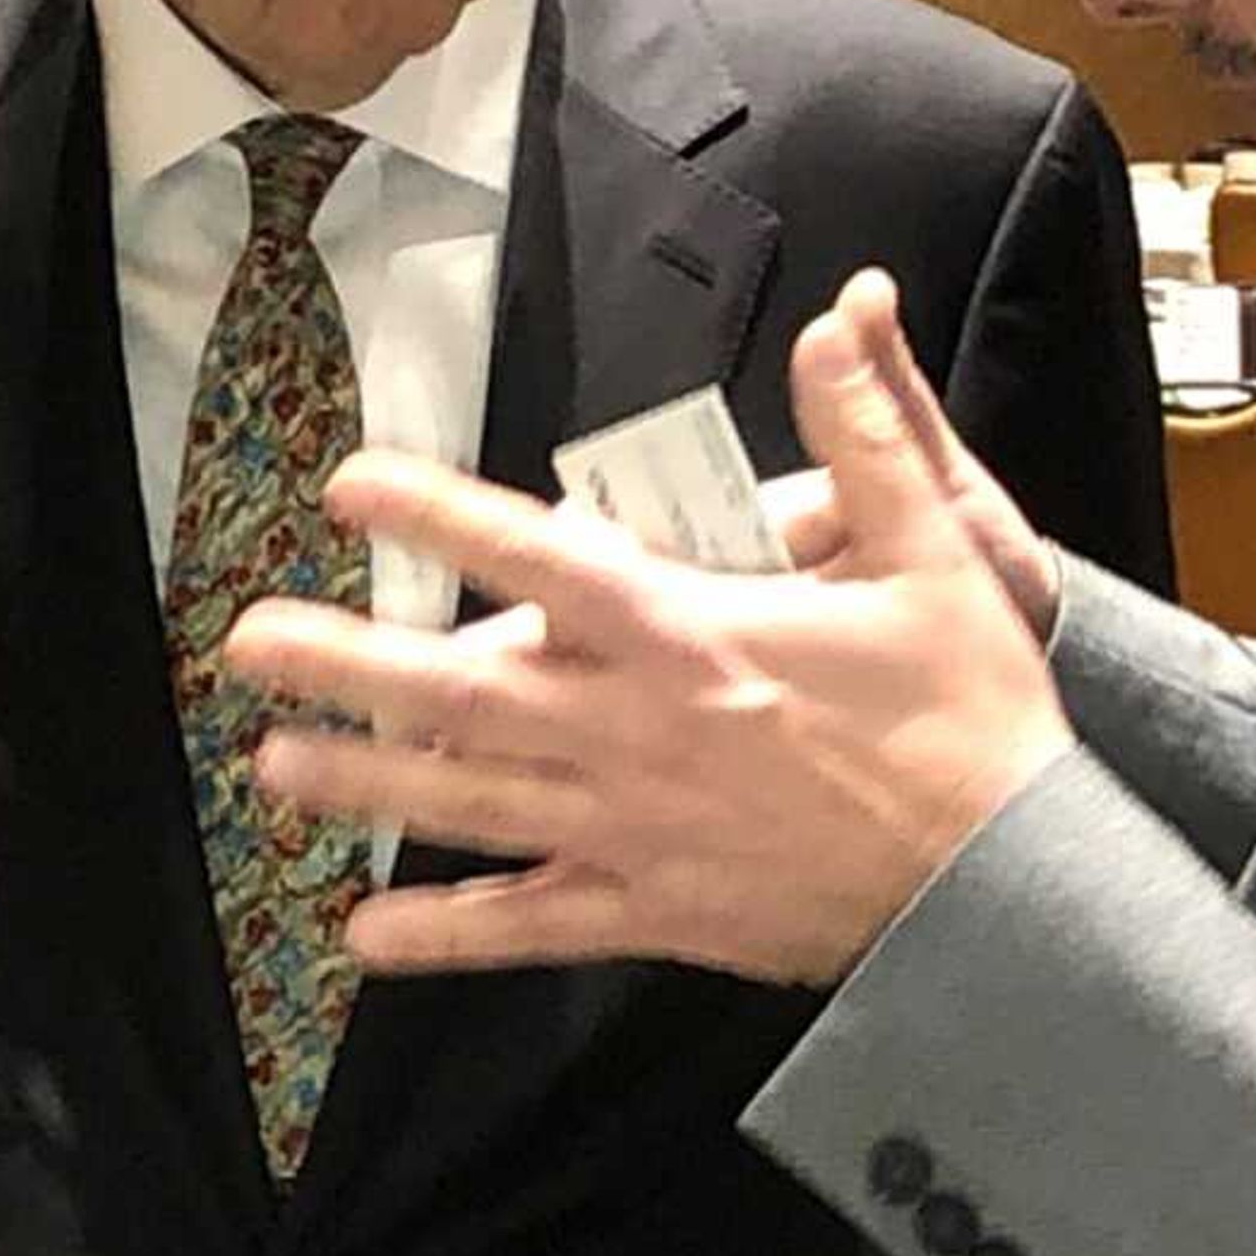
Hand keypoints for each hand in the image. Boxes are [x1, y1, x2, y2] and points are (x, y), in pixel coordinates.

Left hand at [225, 269, 1074, 985]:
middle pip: (463, 692)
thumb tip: (841, 315)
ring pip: (470, 804)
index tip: (353, 485)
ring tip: (269, 766)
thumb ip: (871, 435)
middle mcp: (638, 732)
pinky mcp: (655, 914)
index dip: (439, 516)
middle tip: (245, 645)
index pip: (543, 556)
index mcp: (695, 634)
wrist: (1010, 893)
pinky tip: (365, 939)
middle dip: (347, 665)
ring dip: (363, 785)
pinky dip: (447, 936)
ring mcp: (634, 831)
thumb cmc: (971, 721)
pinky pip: (530, 925)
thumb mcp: (938, 556)